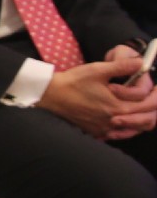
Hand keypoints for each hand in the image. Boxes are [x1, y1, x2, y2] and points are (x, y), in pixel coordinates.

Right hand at [35, 51, 154, 139]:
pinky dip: (128, 128)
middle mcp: (114, 122)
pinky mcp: (96, 133)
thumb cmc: (73, 82)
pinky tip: (125, 119)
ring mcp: (105, 130)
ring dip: (143, 119)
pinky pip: (120, 135)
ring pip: (135, 131)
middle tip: (153, 96)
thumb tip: (142, 62)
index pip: (149, 107)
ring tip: (143, 107)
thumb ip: (122, 66)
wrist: (50, 95)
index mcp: (118, 107)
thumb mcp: (98, 70)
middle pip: (146, 121)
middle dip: (154, 109)